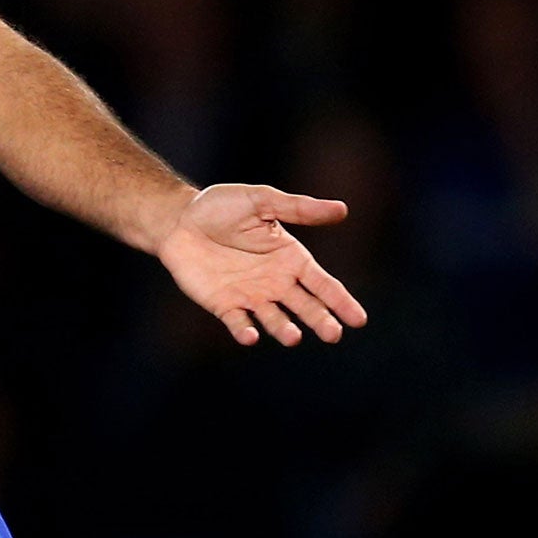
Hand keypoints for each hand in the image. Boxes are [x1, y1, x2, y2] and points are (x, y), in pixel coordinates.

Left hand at [156, 184, 368, 346]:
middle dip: (320, 320)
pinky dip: (244, 331)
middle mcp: (276, 282)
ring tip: (293, 337)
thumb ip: (298, 208)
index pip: (323, 284)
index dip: (341, 301)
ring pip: (274, 318)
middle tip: (333, 335)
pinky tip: (251, 335)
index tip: (359, 320)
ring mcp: (251, 296)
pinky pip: (237, 321)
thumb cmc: (221, 207)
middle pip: (305, 306)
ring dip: (283, 328)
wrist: (178, 220)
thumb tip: (342, 209)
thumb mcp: (261, 200)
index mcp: (291, 259)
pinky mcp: (223, 304)